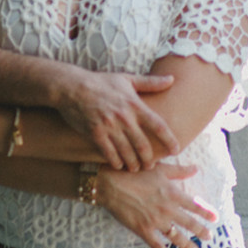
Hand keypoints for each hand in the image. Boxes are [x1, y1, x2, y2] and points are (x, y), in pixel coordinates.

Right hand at [57, 70, 180, 171]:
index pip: (158, 126)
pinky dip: (115, 161)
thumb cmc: (100, 82)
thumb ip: (150, 82)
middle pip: (143, 145)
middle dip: (149, 159)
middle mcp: (124, 117)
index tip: (175, 150)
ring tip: (135, 168)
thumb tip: (172, 79)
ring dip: (133, 164)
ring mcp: (109, 126)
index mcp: (134, 105)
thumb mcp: (126, 79)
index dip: (169, 140)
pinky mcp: (95, 133)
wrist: (71, 86)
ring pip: (127, 152)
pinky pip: (109, 153)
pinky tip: (118, 165)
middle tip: (150, 165)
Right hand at [98, 163, 217, 247]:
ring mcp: (156, 221)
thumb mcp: (158, 168)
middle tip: (208, 237)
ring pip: (177, 237)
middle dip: (201, 231)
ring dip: (188, 245)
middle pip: (190, 224)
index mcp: (172, 193)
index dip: (206, 213)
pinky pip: (157, 246)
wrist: (110, 183)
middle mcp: (168, 209)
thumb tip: (196, 168)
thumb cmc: (133, 172)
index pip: (195, 206)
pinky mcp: (143, 229)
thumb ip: (178, 171)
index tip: (215, 218)